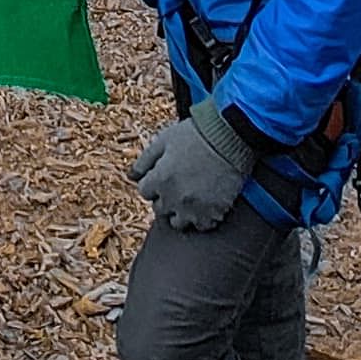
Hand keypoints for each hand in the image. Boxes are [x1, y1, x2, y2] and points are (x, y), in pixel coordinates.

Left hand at [129, 104, 254, 232]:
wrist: (230, 136)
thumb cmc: (195, 134)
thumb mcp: (164, 140)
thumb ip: (144, 160)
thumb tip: (130, 176)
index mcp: (160, 179)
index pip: (145, 192)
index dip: (153, 182)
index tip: (164, 174)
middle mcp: (174, 198)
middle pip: (159, 209)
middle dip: (165, 198)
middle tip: (179, 183)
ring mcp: (194, 208)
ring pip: (178, 222)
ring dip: (180, 212)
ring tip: (191, 196)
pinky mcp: (214, 212)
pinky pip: (202, 225)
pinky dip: (202, 217)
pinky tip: (206, 203)